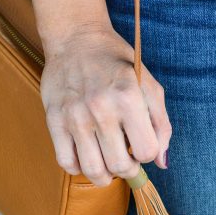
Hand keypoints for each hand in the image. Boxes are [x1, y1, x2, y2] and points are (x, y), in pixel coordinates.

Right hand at [40, 25, 170, 185]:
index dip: (147, 154)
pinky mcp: (54, 119)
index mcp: (129, 98)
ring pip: (92, 170)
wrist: (76, 38)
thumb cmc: (117, 63)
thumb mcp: (149, 85)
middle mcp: (101, 109)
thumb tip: (161, 162)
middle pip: (120, 167)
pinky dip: (78, 167)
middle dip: (128, 170)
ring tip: (107, 164)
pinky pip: (66, 162)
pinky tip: (86, 155)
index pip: (146, 152)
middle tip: (126, 160)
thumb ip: (161, 124)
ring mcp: (75, 116)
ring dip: (104, 176)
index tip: (141, 146)